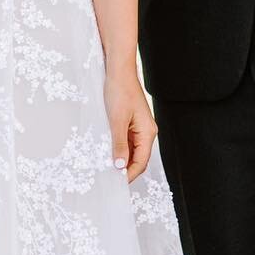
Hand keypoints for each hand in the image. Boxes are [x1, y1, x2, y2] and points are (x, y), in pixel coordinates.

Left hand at [103, 71, 156, 185]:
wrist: (118, 71)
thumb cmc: (120, 92)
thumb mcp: (117, 121)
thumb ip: (120, 145)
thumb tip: (120, 166)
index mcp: (148, 132)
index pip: (141, 162)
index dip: (129, 174)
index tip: (116, 183)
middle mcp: (147, 131)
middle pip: (138, 158)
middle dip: (126, 169)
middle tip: (110, 178)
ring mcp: (139, 127)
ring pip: (132, 150)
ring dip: (121, 159)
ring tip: (106, 166)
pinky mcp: (132, 122)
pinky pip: (127, 141)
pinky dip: (119, 148)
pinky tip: (107, 151)